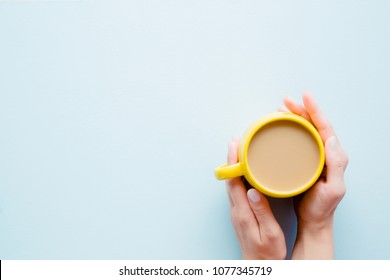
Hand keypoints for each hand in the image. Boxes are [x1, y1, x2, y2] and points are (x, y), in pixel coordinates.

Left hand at [226, 138, 285, 259]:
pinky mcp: (240, 212)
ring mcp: (236, 211)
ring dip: (233, 165)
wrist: (258, 265)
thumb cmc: (267, 252)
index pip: (233, 181)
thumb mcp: (269, 233)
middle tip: (236, 140)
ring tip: (239, 149)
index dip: (233, 161)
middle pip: (229, 178)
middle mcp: (235, 209)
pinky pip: (235, 188)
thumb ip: (261, 212)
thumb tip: (252, 190)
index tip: (235, 144)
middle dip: (231, 157)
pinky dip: (237, 175)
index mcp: (242, 212)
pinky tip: (244, 170)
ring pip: (231, 182)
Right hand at [280, 92, 348, 258]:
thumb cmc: (322, 207)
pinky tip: (280, 127)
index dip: (315, 110)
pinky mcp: (303, 161)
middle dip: (300, 110)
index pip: (324, 126)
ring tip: (280, 109)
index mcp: (334, 155)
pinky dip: (288, 130)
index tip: (304, 97)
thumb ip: (336, 164)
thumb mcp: (334, 188)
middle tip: (285, 102)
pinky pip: (297, 140)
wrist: (313, 220)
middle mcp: (325, 153)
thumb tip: (330, 137)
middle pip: (313, 125)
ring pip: (304, 130)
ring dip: (293, 117)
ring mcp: (313, 156)